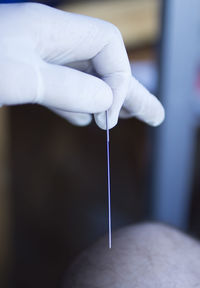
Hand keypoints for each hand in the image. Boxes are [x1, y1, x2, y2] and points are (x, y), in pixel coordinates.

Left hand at [0, 3, 163, 128]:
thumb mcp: (19, 76)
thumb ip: (67, 86)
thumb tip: (104, 100)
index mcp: (51, 29)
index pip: (108, 46)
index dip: (119, 78)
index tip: (110, 116)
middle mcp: (49, 42)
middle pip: (103, 64)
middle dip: (129, 92)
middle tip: (153, 116)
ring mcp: (37, 60)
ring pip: (84, 79)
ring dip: (106, 100)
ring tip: (127, 119)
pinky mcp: (25, 78)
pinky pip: (61, 90)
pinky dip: (76, 104)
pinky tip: (85, 117)